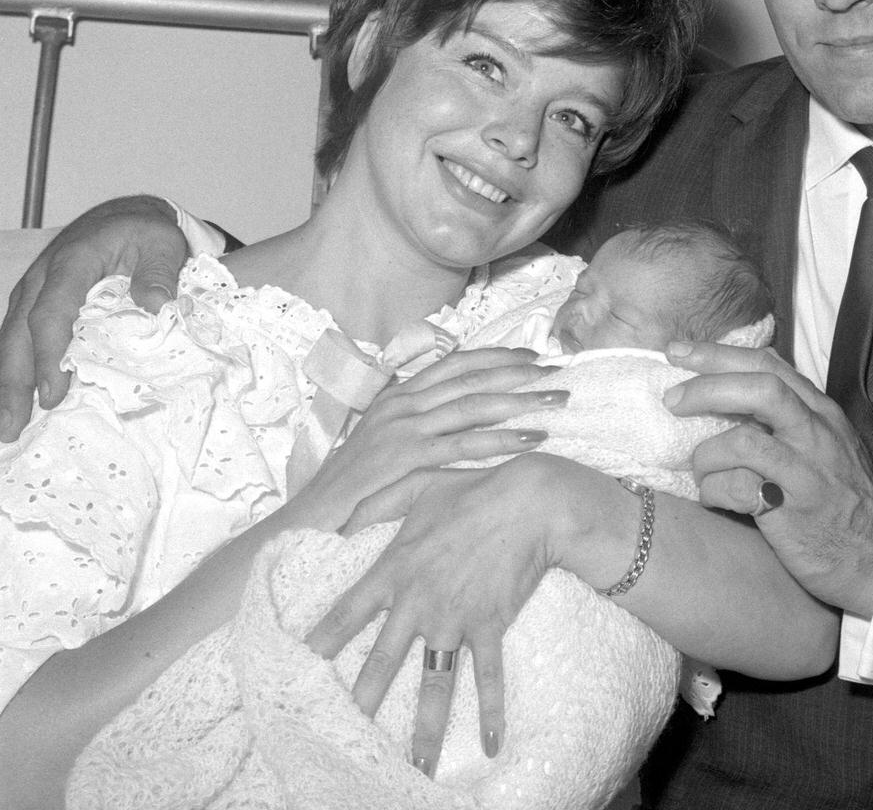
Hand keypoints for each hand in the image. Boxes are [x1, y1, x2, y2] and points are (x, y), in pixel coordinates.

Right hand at [0, 195, 185, 439]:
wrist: (126, 216)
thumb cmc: (145, 232)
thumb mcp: (162, 244)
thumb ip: (160, 273)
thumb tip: (158, 305)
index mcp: (72, 264)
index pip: (50, 314)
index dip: (48, 356)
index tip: (53, 393)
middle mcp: (42, 279)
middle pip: (17, 334)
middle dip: (13, 383)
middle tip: (14, 427)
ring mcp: (33, 291)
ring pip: (9, 340)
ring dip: (6, 384)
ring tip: (7, 427)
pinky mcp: (34, 303)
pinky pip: (17, 339)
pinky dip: (13, 370)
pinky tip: (14, 402)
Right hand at [285, 348, 568, 532]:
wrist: (304, 524)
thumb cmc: (348, 494)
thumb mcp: (382, 450)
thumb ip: (415, 430)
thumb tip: (454, 423)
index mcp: (396, 396)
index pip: (455, 363)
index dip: (497, 355)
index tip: (534, 354)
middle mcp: (400, 404)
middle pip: (472, 377)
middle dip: (519, 372)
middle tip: (560, 372)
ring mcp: (401, 429)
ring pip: (474, 405)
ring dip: (521, 400)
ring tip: (558, 401)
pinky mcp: (405, 458)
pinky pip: (464, 444)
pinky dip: (502, 440)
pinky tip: (532, 439)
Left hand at [305, 453, 569, 776]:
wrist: (529, 501)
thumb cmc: (472, 488)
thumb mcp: (417, 485)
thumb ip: (374, 504)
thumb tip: (341, 523)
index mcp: (395, 568)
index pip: (346, 613)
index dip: (320, 643)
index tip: (297, 669)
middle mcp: (418, 602)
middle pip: (381, 663)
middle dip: (360, 704)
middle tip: (341, 737)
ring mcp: (455, 618)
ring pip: (433, 683)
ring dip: (426, 728)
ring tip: (415, 765)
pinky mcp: (489, 625)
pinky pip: (488, 676)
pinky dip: (490, 711)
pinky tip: (490, 743)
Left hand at [662, 338, 872, 617]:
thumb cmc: (839, 496)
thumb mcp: (824, 441)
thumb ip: (786, 414)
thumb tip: (726, 388)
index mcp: (820, 410)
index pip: (767, 365)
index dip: (717, 354)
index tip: (677, 352)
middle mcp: (816, 433)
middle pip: (759, 389)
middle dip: (707, 388)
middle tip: (672, 400)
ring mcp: (807, 471)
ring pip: (744, 441)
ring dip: (707, 453)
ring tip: (700, 469)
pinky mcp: (793, 511)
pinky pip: (738, 490)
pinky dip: (713, 491)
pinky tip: (713, 497)